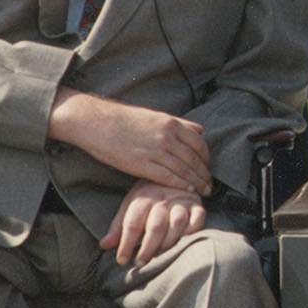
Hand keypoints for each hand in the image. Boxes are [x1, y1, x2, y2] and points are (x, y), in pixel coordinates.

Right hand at [48, 90, 212, 196]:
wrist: (97, 121)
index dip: (206, 158)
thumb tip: (200, 129)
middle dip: (205, 174)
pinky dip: (180, 184)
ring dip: (197, 182)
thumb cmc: (124, 119)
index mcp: (172, 123)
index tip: (208, 168)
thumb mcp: (156, 116)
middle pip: (194, 158)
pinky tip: (187, 191)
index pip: (199, 143)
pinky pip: (167, 176)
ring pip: (184, 169)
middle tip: (210, 185)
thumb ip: (179, 123)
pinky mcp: (142, 164)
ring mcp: (155, 150)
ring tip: (204, 192)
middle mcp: (167, 136)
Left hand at [101, 180, 206, 265]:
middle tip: (140, 263)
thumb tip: (104, 245)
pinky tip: (183, 241)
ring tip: (159, 255)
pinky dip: (192, 231)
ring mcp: (182, 201)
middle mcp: (163, 198)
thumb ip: (118, 227)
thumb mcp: (129, 206)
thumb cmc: (148, 196)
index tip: (122, 260)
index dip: (126, 243)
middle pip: (156, 225)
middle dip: (147, 247)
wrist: (173, 173)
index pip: (132, 223)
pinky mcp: (198, 205)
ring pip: (177, 222)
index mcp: (143, 197)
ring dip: (168, 242)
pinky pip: (198, 218)